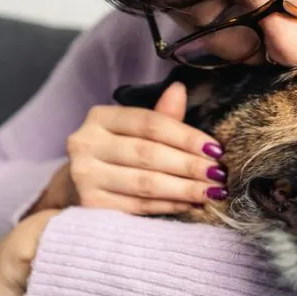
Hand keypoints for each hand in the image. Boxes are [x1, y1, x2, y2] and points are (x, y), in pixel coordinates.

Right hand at [31, 82, 226, 215]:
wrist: (78, 186)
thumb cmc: (116, 153)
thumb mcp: (134, 130)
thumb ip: (159, 115)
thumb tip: (180, 89)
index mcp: (100, 117)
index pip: (150, 123)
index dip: (186, 136)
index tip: (216, 149)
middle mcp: (86, 143)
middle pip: (149, 154)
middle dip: (190, 165)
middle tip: (219, 174)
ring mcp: (85, 175)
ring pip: (145, 183)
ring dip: (185, 188)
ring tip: (212, 191)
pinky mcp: (90, 204)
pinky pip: (139, 206)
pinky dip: (169, 205)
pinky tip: (191, 203)